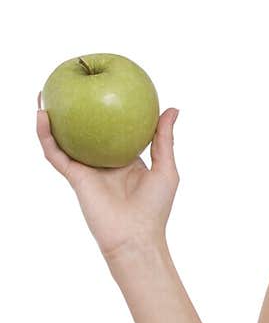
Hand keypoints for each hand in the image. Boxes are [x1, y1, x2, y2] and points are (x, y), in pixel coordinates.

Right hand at [36, 90, 180, 263]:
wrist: (136, 237)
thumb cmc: (155, 208)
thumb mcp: (166, 169)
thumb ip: (164, 139)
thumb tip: (172, 108)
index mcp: (124, 159)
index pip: (111, 130)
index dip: (105, 112)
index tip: (103, 88)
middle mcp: (102, 162)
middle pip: (83, 131)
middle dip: (74, 110)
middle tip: (68, 85)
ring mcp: (86, 169)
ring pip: (63, 139)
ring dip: (50, 117)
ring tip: (43, 93)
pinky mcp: (74, 177)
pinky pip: (55, 153)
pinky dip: (46, 135)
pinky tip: (41, 115)